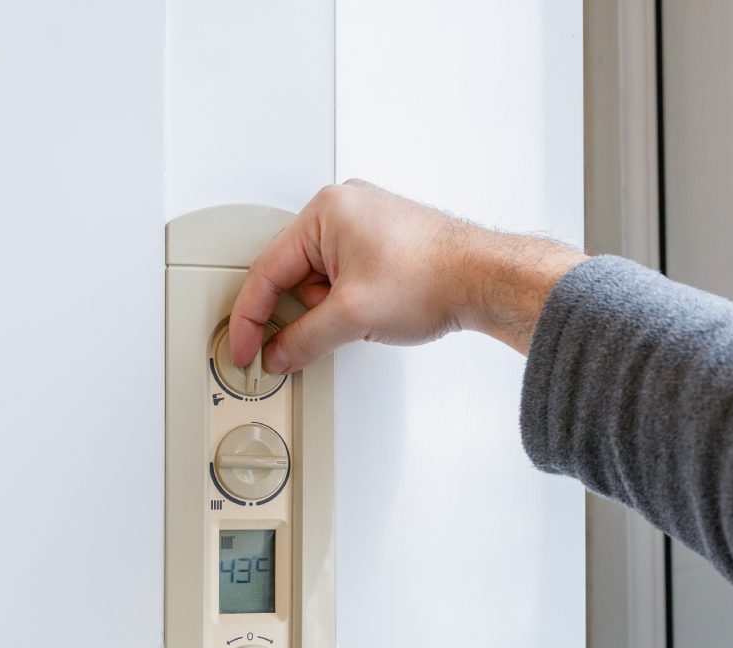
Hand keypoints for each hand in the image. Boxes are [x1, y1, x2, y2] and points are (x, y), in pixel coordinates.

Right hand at [229, 180, 587, 373]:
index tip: (243, 349)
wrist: (489, 280)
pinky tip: (374, 315)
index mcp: (326, 211)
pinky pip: (347, 277)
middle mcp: (345, 208)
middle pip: (293, 275)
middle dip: (303, 312)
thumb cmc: (435, 276)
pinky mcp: (387, 242)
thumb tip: (280, 354)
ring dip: (331, 310)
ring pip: (321, 280)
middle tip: (314, 338)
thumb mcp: (351, 317)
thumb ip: (303, 340)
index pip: (266, 270)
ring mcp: (368, 223)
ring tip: (366, 319)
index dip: (249, 318)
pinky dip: (350, 303)